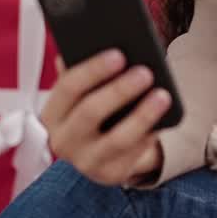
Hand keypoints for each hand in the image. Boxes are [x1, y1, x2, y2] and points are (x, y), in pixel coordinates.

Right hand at [40, 50, 168, 186]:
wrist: (98, 154)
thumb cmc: (92, 112)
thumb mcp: (82, 94)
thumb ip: (83, 70)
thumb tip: (91, 42)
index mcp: (52, 114)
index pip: (68, 88)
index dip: (93, 70)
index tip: (118, 54)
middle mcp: (63, 140)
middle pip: (90, 112)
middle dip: (119, 90)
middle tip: (145, 72)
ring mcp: (86, 162)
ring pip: (117, 138)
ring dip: (142, 115)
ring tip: (163, 95)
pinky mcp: (110, 175)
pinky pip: (134, 154)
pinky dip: (150, 134)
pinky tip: (164, 119)